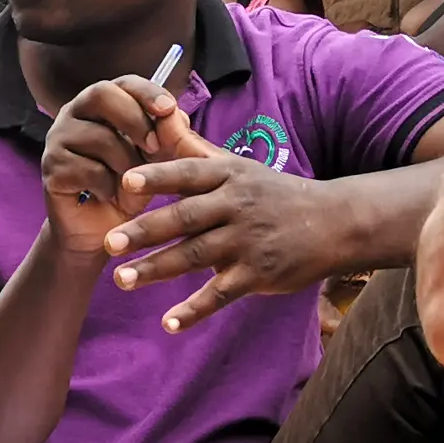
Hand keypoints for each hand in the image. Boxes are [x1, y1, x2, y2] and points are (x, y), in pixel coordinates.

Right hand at [43, 74, 215, 254]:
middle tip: (154, 147)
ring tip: (131, 183)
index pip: (123, 83)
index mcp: (101, 104)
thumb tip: (175, 116)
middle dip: (135, 119)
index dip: (146, 92)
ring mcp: (58, 139)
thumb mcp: (157, 161)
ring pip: (100, 137)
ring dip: (126, 164)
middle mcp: (75, 114)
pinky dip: (107, 186)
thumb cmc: (129, 188)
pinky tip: (107, 196)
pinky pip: (88, 169)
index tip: (169, 108)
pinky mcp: (51, 168)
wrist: (103, 231)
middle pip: (101, 94)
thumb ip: (168, 136)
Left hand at [102, 158, 361, 331]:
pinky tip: (169, 323)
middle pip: (185, 218)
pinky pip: (221, 294)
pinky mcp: (258, 275)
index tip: (126, 181)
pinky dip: (195, 310)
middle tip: (109, 242)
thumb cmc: (274, 193)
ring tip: (122, 280)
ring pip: (196, 256)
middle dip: (145, 230)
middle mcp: (236, 206)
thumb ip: (196, 151)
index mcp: (228, 177)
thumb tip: (161, 119)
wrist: (334, 223)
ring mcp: (247, 242)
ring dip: (157, 269)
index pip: (188, 174)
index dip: (158, 177)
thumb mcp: (239, 166)